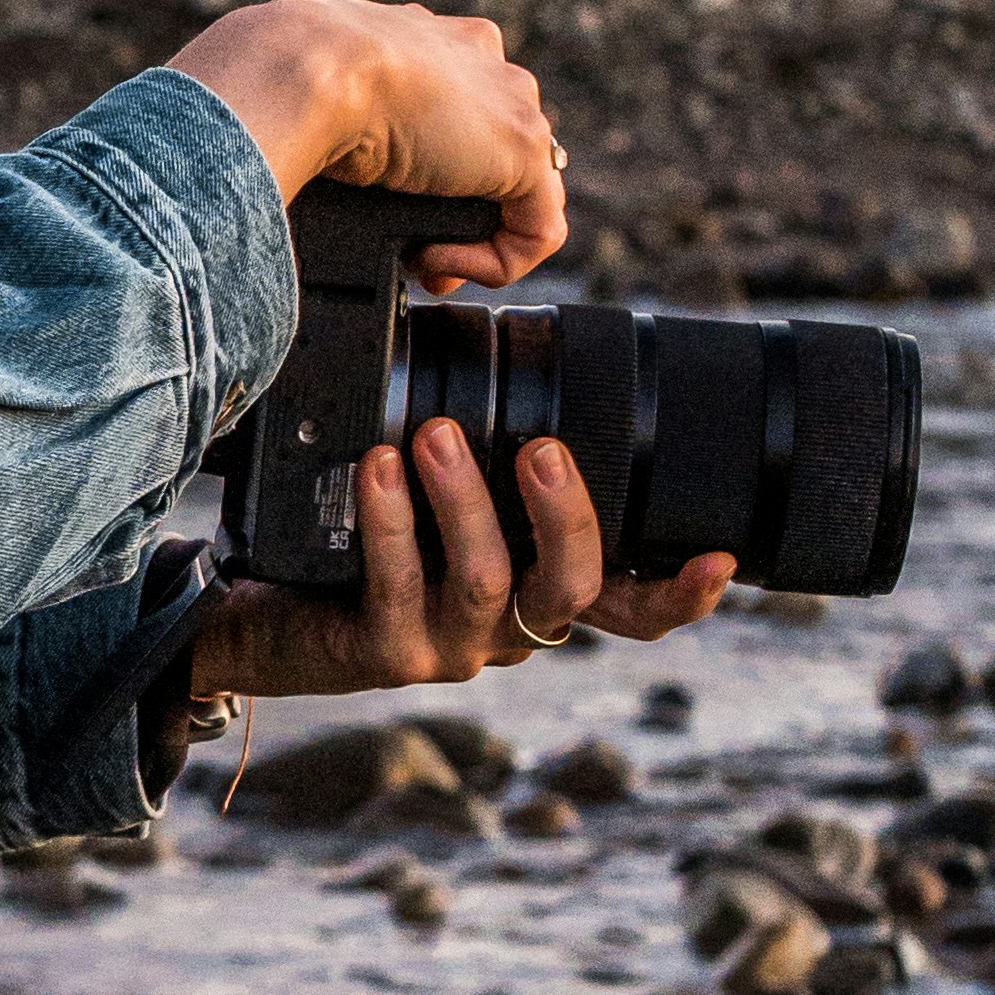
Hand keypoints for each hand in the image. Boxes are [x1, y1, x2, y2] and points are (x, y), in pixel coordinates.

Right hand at [170, 0, 570, 290]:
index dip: (427, 164)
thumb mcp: (302, 93)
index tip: (382, 200)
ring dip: (470, 235)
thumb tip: (286, 162)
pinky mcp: (525, 153)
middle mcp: (475, 57)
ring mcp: (507, 103)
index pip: (452, 98)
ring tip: (418, 256)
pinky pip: (538, 229)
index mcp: (422, 34)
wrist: (303, 68)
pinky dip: (492, 263)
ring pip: (518, 189)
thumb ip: (321, 116)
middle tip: (407, 244)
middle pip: (491, 144)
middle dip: (454, 204)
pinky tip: (436, 261)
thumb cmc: (280, 81)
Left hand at [185, 421, 739, 706]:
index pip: (629, 607)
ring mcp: (453, 647)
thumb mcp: (442, 499)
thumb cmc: (365, 541)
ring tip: (434, 434)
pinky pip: (400, 586)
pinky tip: (378, 471)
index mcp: (537, 589)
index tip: (721, 559)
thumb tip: (510, 341)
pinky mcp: (390, 653)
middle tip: (543, 448)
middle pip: (573, 588)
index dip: (680, 594)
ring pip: (488, 581)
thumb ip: (490, 456)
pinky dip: (393, 521)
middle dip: (567, 514)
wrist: (273, 611)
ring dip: (464, 499)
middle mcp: (510, 627)